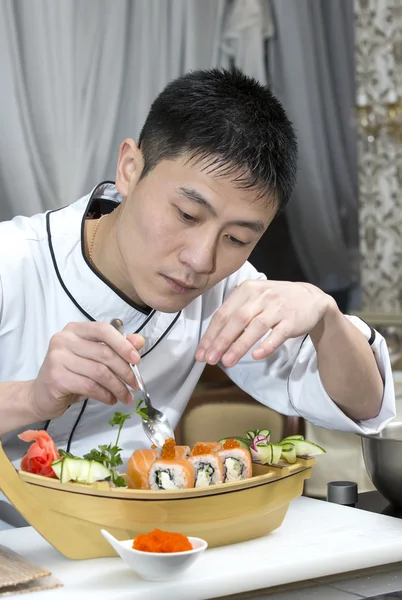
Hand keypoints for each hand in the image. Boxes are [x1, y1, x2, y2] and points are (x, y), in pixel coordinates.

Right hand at [29, 322, 144, 420]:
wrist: (41, 394)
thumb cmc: (71, 373)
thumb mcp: (94, 358)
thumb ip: (116, 347)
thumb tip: (139, 341)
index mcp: (75, 330)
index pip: (104, 330)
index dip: (123, 345)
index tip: (137, 360)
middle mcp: (64, 340)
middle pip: (104, 354)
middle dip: (125, 371)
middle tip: (135, 384)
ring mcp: (57, 358)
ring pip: (100, 372)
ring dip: (118, 387)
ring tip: (125, 396)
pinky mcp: (56, 378)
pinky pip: (90, 386)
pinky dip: (105, 395)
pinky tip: (111, 399)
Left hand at [196, 280, 334, 366]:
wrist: (311, 298)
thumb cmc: (275, 301)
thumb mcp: (253, 299)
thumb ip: (235, 314)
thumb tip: (212, 341)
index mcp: (246, 290)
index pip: (223, 314)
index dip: (210, 334)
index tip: (201, 353)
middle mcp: (261, 296)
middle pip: (236, 320)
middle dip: (221, 341)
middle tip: (210, 359)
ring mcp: (277, 307)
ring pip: (255, 327)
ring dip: (239, 345)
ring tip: (227, 361)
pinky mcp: (292, 320)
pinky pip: (278, 334)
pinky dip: (267, 345)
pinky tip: (256, 356)